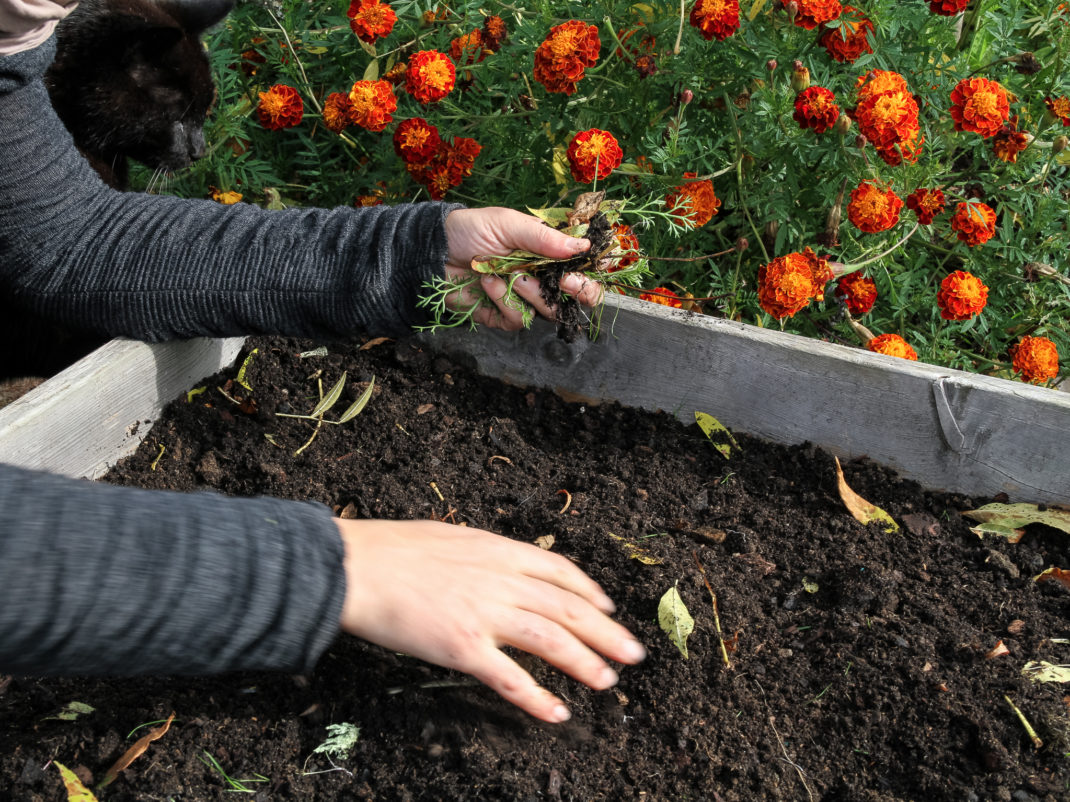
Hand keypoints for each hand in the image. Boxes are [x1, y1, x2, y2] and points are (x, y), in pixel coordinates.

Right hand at [335, 518, 645, 722]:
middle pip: (569, 608)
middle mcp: (501, 581)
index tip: (607, 607)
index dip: (589, 591)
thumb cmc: (393, 549)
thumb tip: (500, 562)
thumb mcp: (451, 536)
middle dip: (607, 632)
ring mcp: (485, 615)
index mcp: (498, 550)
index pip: (559, 570)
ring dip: (586, 663)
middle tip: (634, 653)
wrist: (357, 567)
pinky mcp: (463, 648)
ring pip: (552, 641)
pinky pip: (511, 679)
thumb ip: (483, 553)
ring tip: (609, 682)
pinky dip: (538, 699)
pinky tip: (557, 713)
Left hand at [443, 207, 603, 329]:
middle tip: (563, 281)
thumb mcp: (509, 224)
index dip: (592, 274)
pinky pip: (518, 319)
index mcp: (548, 253)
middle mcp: (541, 278)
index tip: (590, 267)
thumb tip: (582, 248)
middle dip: (575, 291)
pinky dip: (505, 302)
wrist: (434, 250)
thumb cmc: (470, 230)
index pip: (583, 269)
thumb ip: (545, 238)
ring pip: (548, 310)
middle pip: (577, 298)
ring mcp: (523, 299)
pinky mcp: (502, 315)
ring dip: (532, 293)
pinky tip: (489, 284)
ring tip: (510, 274)